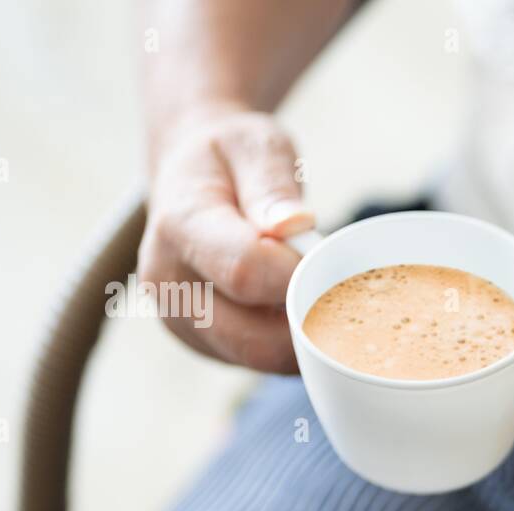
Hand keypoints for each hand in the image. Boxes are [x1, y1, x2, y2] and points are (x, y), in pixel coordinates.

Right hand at [137, 107, 314, 371]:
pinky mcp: (201, 343)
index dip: (301, 273)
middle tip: (344, 288)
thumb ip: (273, 184)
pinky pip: (259, 362)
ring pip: (261, 359)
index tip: (329, 256)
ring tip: (324, 294)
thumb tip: (293, 224)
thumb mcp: (254, 146)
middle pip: (255, 338)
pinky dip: (291, 344)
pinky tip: (304, 309)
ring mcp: (181, 321)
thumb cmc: (229, 158)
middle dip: (311, 321)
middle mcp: (169, 284)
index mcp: (179, 227)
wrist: (188, 175)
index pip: (247, 272)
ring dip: (305, 338)